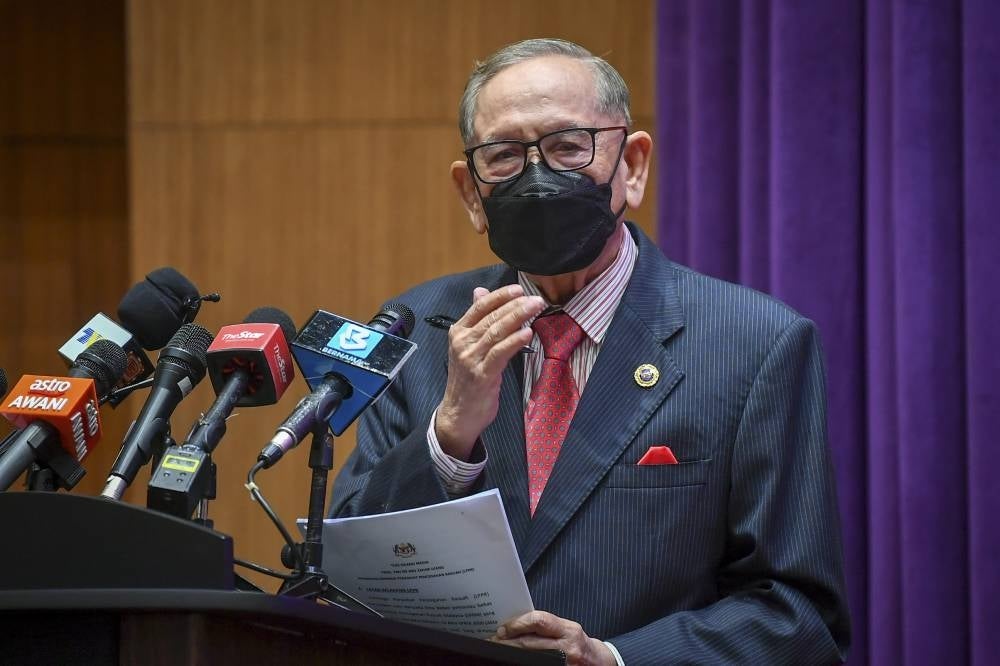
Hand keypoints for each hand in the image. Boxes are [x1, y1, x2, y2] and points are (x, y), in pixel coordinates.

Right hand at [435, 285, 544, 459]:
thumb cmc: (469, 378)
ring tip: (535, 309)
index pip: (480, 307)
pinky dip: (514, 341)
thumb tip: (480, 291)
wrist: (459, 413)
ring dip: (518, 318)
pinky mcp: (482, 375)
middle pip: (491, 318)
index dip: (500, 295)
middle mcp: (462, 343)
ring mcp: (471, 359)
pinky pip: (500, 353)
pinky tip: (528, 333)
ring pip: (496, 332)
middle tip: (536, 298)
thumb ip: (477, 320)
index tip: (519, 289)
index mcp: (458, 332)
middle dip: (515, 305)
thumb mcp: (469, 346)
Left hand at [492, 611, 616, 665]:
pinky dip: (522, 663)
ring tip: (500, 650)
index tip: (503, 628)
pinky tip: (513, 661)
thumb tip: (517, 625)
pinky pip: (536, 665)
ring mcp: (564, 662)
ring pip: (530, 657)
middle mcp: (567, 646)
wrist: (599, 663)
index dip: (517, 624)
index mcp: (569, 630)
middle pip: (530, 642)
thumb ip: (547, 626)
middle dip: (508, 641)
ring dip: (511, 654)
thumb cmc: (579, 643)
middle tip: (494, 640)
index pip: (539, 621)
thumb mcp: (568, 629)